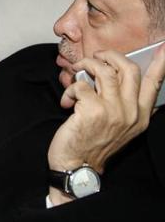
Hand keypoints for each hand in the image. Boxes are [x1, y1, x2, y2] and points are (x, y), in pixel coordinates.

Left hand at [47, 47, 164, 204]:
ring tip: (78, 70)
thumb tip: (118, 79)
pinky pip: (81, 85)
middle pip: (129, 69)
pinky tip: (67, 101)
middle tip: (97, 56)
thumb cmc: (93, 144)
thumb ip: (125, 105)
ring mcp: (113, 111)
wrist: (77, 165)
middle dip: (110, 55)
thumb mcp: (120, 127)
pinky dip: (70, 89)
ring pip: (104, 71)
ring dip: (87, 65)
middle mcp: (131, 112)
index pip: (154, 84)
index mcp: (141, 115)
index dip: (160, 63)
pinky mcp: (92, 110)